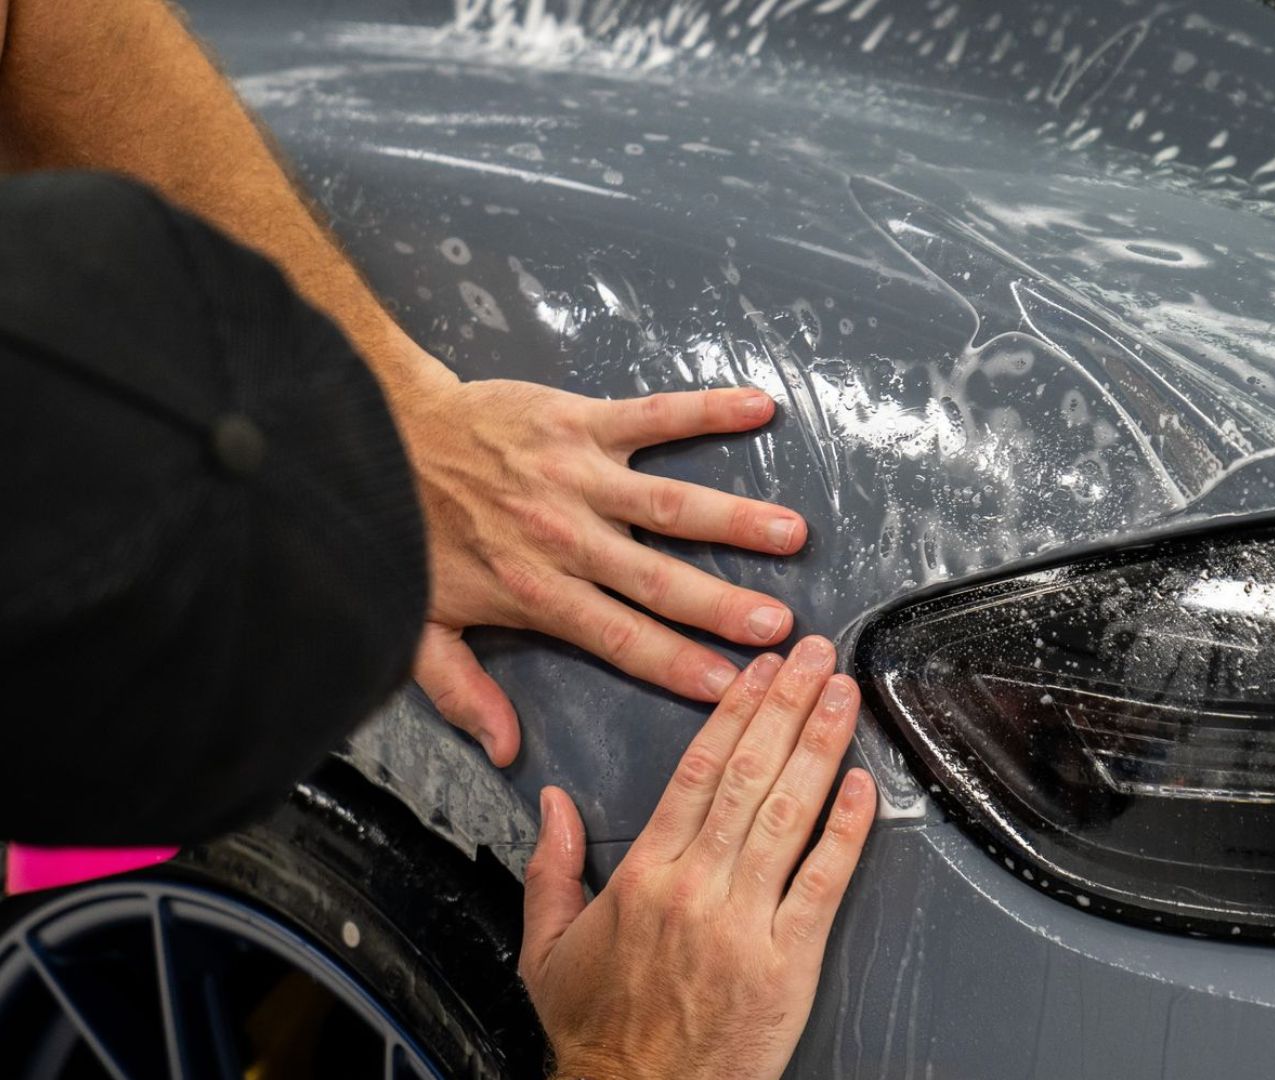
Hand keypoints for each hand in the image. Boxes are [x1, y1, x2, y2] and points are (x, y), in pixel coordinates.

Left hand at [389, 362, 807, 765]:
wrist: (380, 436)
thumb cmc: (408, 533)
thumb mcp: (417, 629)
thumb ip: (462, 691)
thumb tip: (505, 748)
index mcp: (536, 591)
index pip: (620, 638)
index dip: (676, 664)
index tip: (730, 686)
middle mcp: (566, 537)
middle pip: (658, 579)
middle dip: (723, 606)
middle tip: (780, 626)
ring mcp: (577, 475)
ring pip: (669, 503)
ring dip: (734, 518)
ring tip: (791, 533)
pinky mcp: (579, 421)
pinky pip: (653, 414)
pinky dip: (707, 409)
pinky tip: (757, 407)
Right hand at [519, 636, 877, 1079]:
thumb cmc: (601, 1033)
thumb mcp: (548, 949)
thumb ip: (552, 868)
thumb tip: (552, 803)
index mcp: (643, 877)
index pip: (696, 773)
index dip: (734, 713)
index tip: (758, 671)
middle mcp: (695, 890)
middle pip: (747, 777)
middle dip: (786, 707)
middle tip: (814, 656)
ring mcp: (744, 925)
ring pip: (787, 816)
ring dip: (820, 748)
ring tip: (843, 697)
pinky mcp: (786, 963)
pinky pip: (822, 884)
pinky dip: (847, 833)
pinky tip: (864, 788)